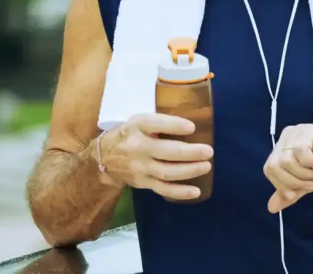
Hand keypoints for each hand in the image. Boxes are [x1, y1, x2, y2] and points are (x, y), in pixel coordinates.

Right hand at [95, 113, 213, 200]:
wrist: (103, 158)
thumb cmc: (130, 134)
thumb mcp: (138, 121)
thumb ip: (159, 122)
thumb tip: (194, 125)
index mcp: (137, 126)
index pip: (154, 124)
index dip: (174, 126)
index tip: (192, 127)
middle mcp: (137, 147)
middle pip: (165, 151)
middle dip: (189, 152)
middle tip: (208, 151)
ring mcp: (140, 167)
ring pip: (166, 172)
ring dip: (189, 171)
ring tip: (206, 166)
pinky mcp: (142, 182)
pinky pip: (162, 189)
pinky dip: (179, 192)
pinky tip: (195, 191)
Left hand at [263, 123, 312, 213]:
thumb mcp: (309, 183)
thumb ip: (291, 192)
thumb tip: (271, 208)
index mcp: (283, 147)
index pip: (269, 169)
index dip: (281, 185)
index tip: (300, 191)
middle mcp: (287, 137)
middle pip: (273, 166)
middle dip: (292, 182)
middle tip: (310, 184)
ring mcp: (297, 132)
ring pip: (285, 161)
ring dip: (303, 174)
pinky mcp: (310, 131)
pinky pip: (300, 151)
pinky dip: (310, 164)